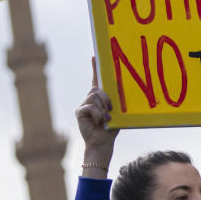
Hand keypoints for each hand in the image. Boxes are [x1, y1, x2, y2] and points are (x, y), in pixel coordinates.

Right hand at [76, 58, 118, 173]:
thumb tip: (121, 87)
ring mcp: (83, 105)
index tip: (94, 56)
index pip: (96, 80)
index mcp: (98, 99)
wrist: (103, 143)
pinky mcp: (79, 112)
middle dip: (106, 98)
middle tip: (110, 111)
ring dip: (103, 108)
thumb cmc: (111, 128)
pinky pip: (90, 107)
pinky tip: (99, 122)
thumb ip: (115, 101)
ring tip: (105, 118)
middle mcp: (89, 100)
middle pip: (96, 88)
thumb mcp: (116, 112)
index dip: (95, 68)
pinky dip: (98, 114)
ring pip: (94, 96)